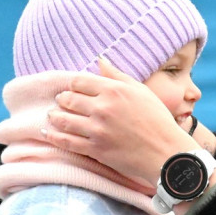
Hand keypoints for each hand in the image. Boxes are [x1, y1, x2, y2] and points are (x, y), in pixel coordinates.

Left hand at [44, 58, 200, 185]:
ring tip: (53, 116)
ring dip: (55, 117)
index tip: (72, 89)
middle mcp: (103, 108)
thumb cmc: (158, 121)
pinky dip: (54, 136)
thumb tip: (100, 60)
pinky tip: (48, 133)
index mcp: (114, 90)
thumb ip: (118, 76)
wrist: (167, 154)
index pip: (79, 81)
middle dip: (63, 100)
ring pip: (64, 119)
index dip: (73, 84)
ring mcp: (97, 130)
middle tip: (62, 102)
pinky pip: (67, 141)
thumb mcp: (141, 92)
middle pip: (68, 99)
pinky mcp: (96, 149)